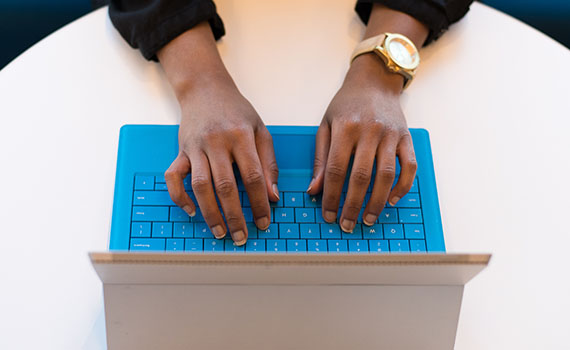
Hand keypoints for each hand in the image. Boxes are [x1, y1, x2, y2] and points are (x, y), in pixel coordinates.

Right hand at [158, 23, 278, 245]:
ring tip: (220, 232)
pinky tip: (191, 211)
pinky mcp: (180, 150)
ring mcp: (195, 147)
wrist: (205, 88)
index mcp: (241, 136)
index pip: (253, 176)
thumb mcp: (260, 130)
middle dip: (235, 215)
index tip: (264, 222)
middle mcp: (217, 142)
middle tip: (241, 236)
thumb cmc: (236, 111)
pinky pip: (173, 177)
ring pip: (200, 185)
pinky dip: (179, 196)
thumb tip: (273, 196)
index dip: (259, 202)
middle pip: (225, 186)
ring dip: (210, 212)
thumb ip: (268, 162)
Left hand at [307, 54, 416, 231]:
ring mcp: (391, 135)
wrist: (374, 81)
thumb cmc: (346, 105)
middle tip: (347, 224)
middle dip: (352, 205)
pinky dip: (403, 186)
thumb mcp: (326, 125)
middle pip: (361, 176)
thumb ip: (320, 158)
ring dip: (377, 201)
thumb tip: (313, 190)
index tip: (328, 215)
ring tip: (368, 219)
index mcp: (345, 128)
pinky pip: (409, 167)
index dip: (331, 196)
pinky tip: (392, 200)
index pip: (335, 170)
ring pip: (386, 175)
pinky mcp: (406, 138)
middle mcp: (369, 131)